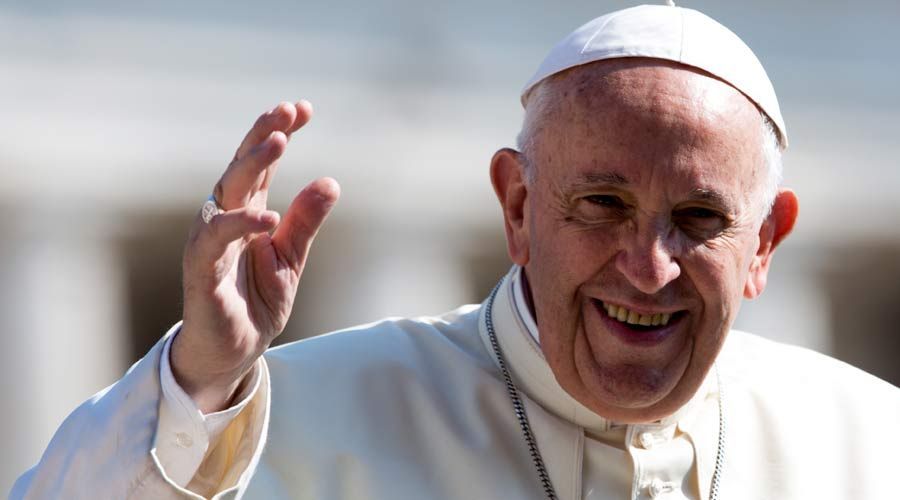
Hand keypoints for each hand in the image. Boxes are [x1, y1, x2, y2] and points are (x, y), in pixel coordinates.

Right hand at [172, 101, 339, 412]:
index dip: (279, 133)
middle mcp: (224, 217)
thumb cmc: (256, 299)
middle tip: (286, 111)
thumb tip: (331, 181)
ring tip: (278, 143)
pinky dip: (240, 225)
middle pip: (241, 166)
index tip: (303, 109)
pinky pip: (215, 241)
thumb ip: (306, 222)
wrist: (233, 350)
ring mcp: (210, 241)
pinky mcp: (201, 270)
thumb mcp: (291, 258)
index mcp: (247, 210)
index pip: (262, 163)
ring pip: (226, 192)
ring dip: (250, 165)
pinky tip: (269, 216)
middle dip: (263, 135)